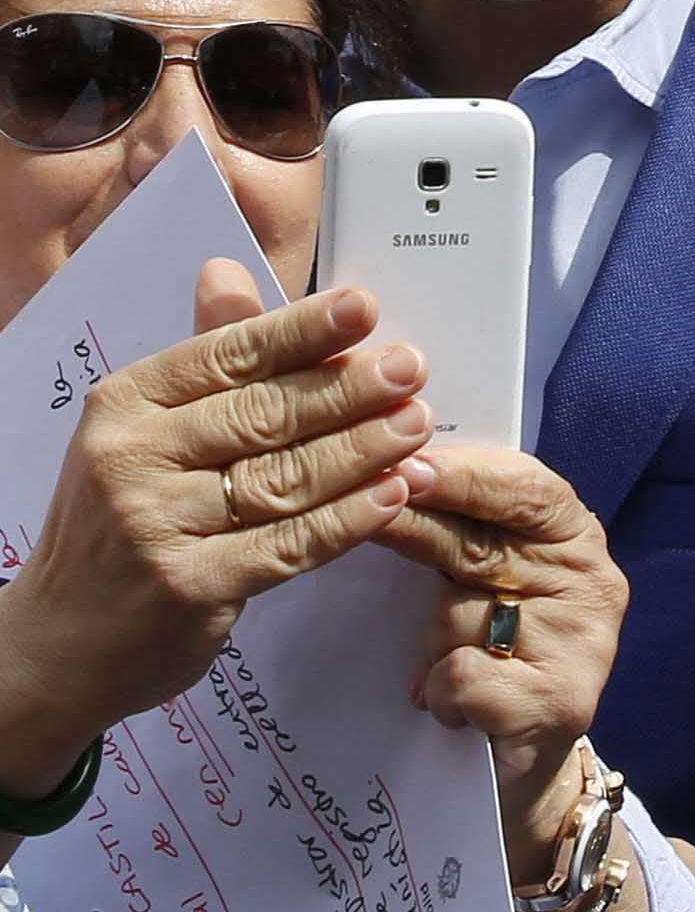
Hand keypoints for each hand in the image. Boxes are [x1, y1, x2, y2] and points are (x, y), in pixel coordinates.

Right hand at [0, 263, 430, 794]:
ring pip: (286, 478)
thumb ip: (202, 360)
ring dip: (364, 449)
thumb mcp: (140, 432)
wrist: (58, 641)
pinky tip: (396, 493)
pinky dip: (351, 518)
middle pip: (264, 414)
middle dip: (347, 389)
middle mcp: (133, 458)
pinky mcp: (193, 586)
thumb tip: (228, 270)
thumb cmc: (115, 524)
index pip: (227, 356)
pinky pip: (291, 544)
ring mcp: (159, 525)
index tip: (364, 307)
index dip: (300, 330)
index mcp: (124, 405)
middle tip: (411, 367)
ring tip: (418, 424)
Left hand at [373, 447, 626, 872]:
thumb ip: (462, 527)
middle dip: (415, 528)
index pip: (527, 487)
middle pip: (487, 542)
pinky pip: (462, 676)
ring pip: (463, 614)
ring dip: (430, 641)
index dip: (465, 474)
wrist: (519, 772)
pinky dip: (438, 692)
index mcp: (577, 539)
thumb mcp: (485, 578)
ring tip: (435, 663)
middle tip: (363, 520)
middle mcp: (592, 584)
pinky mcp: (558, 705)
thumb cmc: (493, 656)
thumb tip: (386, 466)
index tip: (400, 465)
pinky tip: (446, 708)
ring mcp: (582, 645)